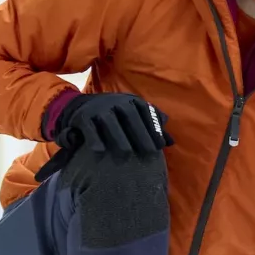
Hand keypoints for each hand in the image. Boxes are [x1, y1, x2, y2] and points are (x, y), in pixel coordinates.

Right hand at [52, 93, 171, 155]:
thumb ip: (153, 127)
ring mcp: (99, 108)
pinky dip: (94, 138)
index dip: (154, 129)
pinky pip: (89, 128)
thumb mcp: (135, 116)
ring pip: (110, 122)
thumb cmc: (117, 116)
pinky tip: (100, 151)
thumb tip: (171, 142)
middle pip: (130, 116)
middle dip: (140, 134)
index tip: (160, 146)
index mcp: (132, 101)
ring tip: (126, 153)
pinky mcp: (83, 116)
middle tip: (148, 152)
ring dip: (119, 137)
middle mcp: (116, 101)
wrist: (83, 106)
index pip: (146, 113)